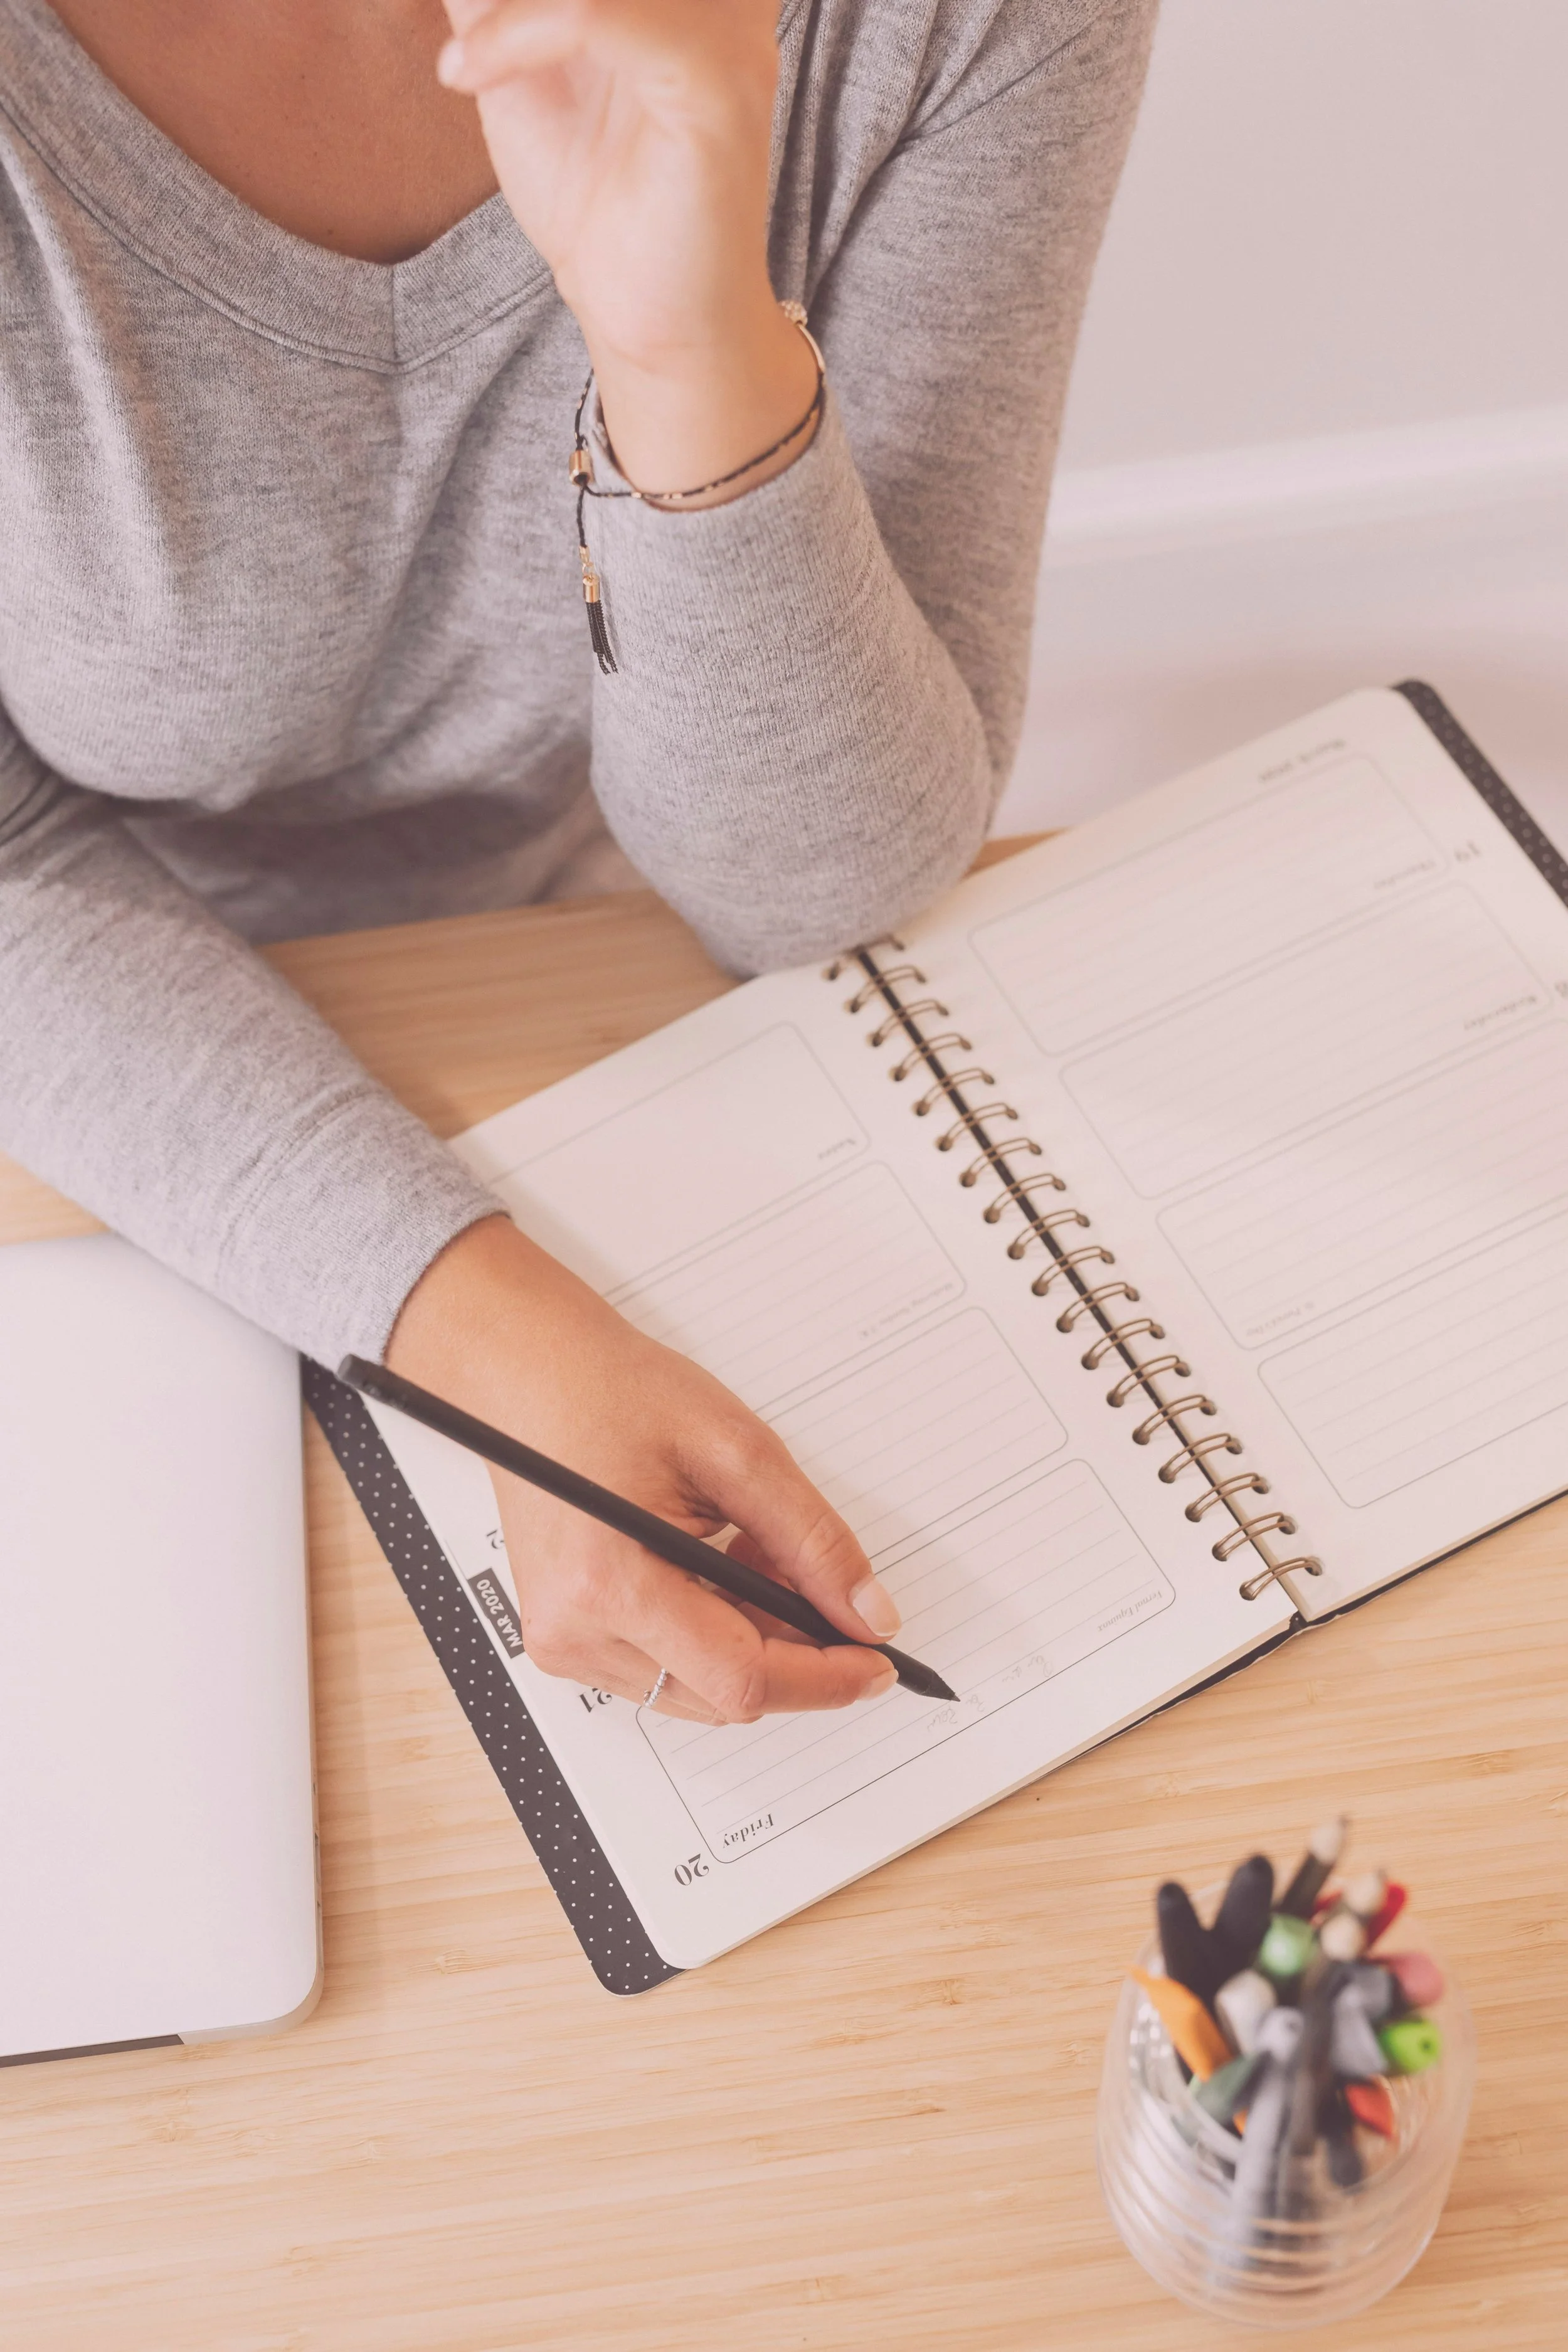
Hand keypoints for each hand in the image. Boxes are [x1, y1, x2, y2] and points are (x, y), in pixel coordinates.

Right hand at [387, 1217, 901, 1723]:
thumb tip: (870, 1616)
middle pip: (723, 1695)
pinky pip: (665, 1669)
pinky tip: (716, 1566)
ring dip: (752, 1641)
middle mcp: (574, 1631)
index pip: (741, 1678)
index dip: (824, 1678)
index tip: (879, 1662)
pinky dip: (712, 1634)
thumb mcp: (739, 1451)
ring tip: (753, 1551)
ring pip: (698, 1690)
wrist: (531, 1374)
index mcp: (608, 1584)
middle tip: (820, 1580)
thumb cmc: (614, 1393)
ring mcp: (563, 1642)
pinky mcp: (565, 1638)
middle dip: (792, 1650)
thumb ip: (814, 1541)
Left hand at [437, 0, 818, 498]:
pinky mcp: (717, 85)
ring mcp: (727, 27)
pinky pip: (602, 14)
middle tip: (463, 22)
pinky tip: (464, 75)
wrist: (647, 319)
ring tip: (458, 45)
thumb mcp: (514, 53)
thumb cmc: (592, 195)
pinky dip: (516, 34)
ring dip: (501, 2)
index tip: (467, 5)